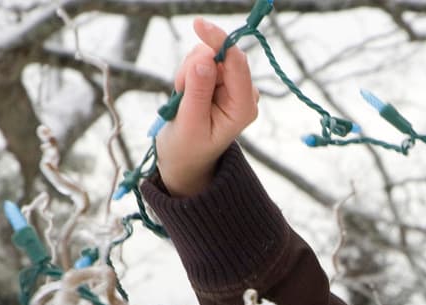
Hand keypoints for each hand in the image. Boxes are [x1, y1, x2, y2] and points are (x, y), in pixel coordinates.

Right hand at [156, 18, 259, 196]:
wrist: (186, 158)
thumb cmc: (188, 147)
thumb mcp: (189, 123)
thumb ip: (197, 91)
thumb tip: (206, 60)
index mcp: (243, 106)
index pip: (237, 63)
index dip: (219, 41)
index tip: (199, 25)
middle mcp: (244, 93)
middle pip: (220, 55)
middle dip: (195, 66)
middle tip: (181, 92)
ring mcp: (233, 86)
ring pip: (208, 56)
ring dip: (188, 71)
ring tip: (183, 98)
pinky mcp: (220, 80)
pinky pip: (201, 61)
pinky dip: (188, 73)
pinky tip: (185, 93)